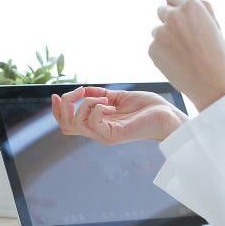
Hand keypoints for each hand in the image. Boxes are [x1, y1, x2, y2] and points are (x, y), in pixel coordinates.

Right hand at [51, 86, 187, 143]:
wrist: (169, 116)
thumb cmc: (149, 107)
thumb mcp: (119, 97)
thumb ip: (100, 95)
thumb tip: (83, 90)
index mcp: (98, 124)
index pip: (68, 123)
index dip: (57, 110)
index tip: (56, 94)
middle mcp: (98, 132)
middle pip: (65, 125)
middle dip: (64, 105)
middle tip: (79, 92)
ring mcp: (104, 135)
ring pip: (75, 123)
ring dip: (83, 103)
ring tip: (102, 97)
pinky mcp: (113, 135)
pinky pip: (93, 122)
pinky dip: (97, 107)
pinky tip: (111, 104)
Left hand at [150, 0, 224, 110]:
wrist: (210, 82)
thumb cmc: (217, 55)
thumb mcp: (215, 26)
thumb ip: (204, 10)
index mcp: (191, 7)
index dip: (175, 2)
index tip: (175, 8)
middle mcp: (173, 16)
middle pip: (162, 10)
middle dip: (169, 19)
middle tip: (181, 34)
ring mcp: (161, 33)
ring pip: (158, 30)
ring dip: (166, 38)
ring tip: (184, 53)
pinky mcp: (153, 49)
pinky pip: (155, 47)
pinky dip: (163, 53)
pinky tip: (177, 62)